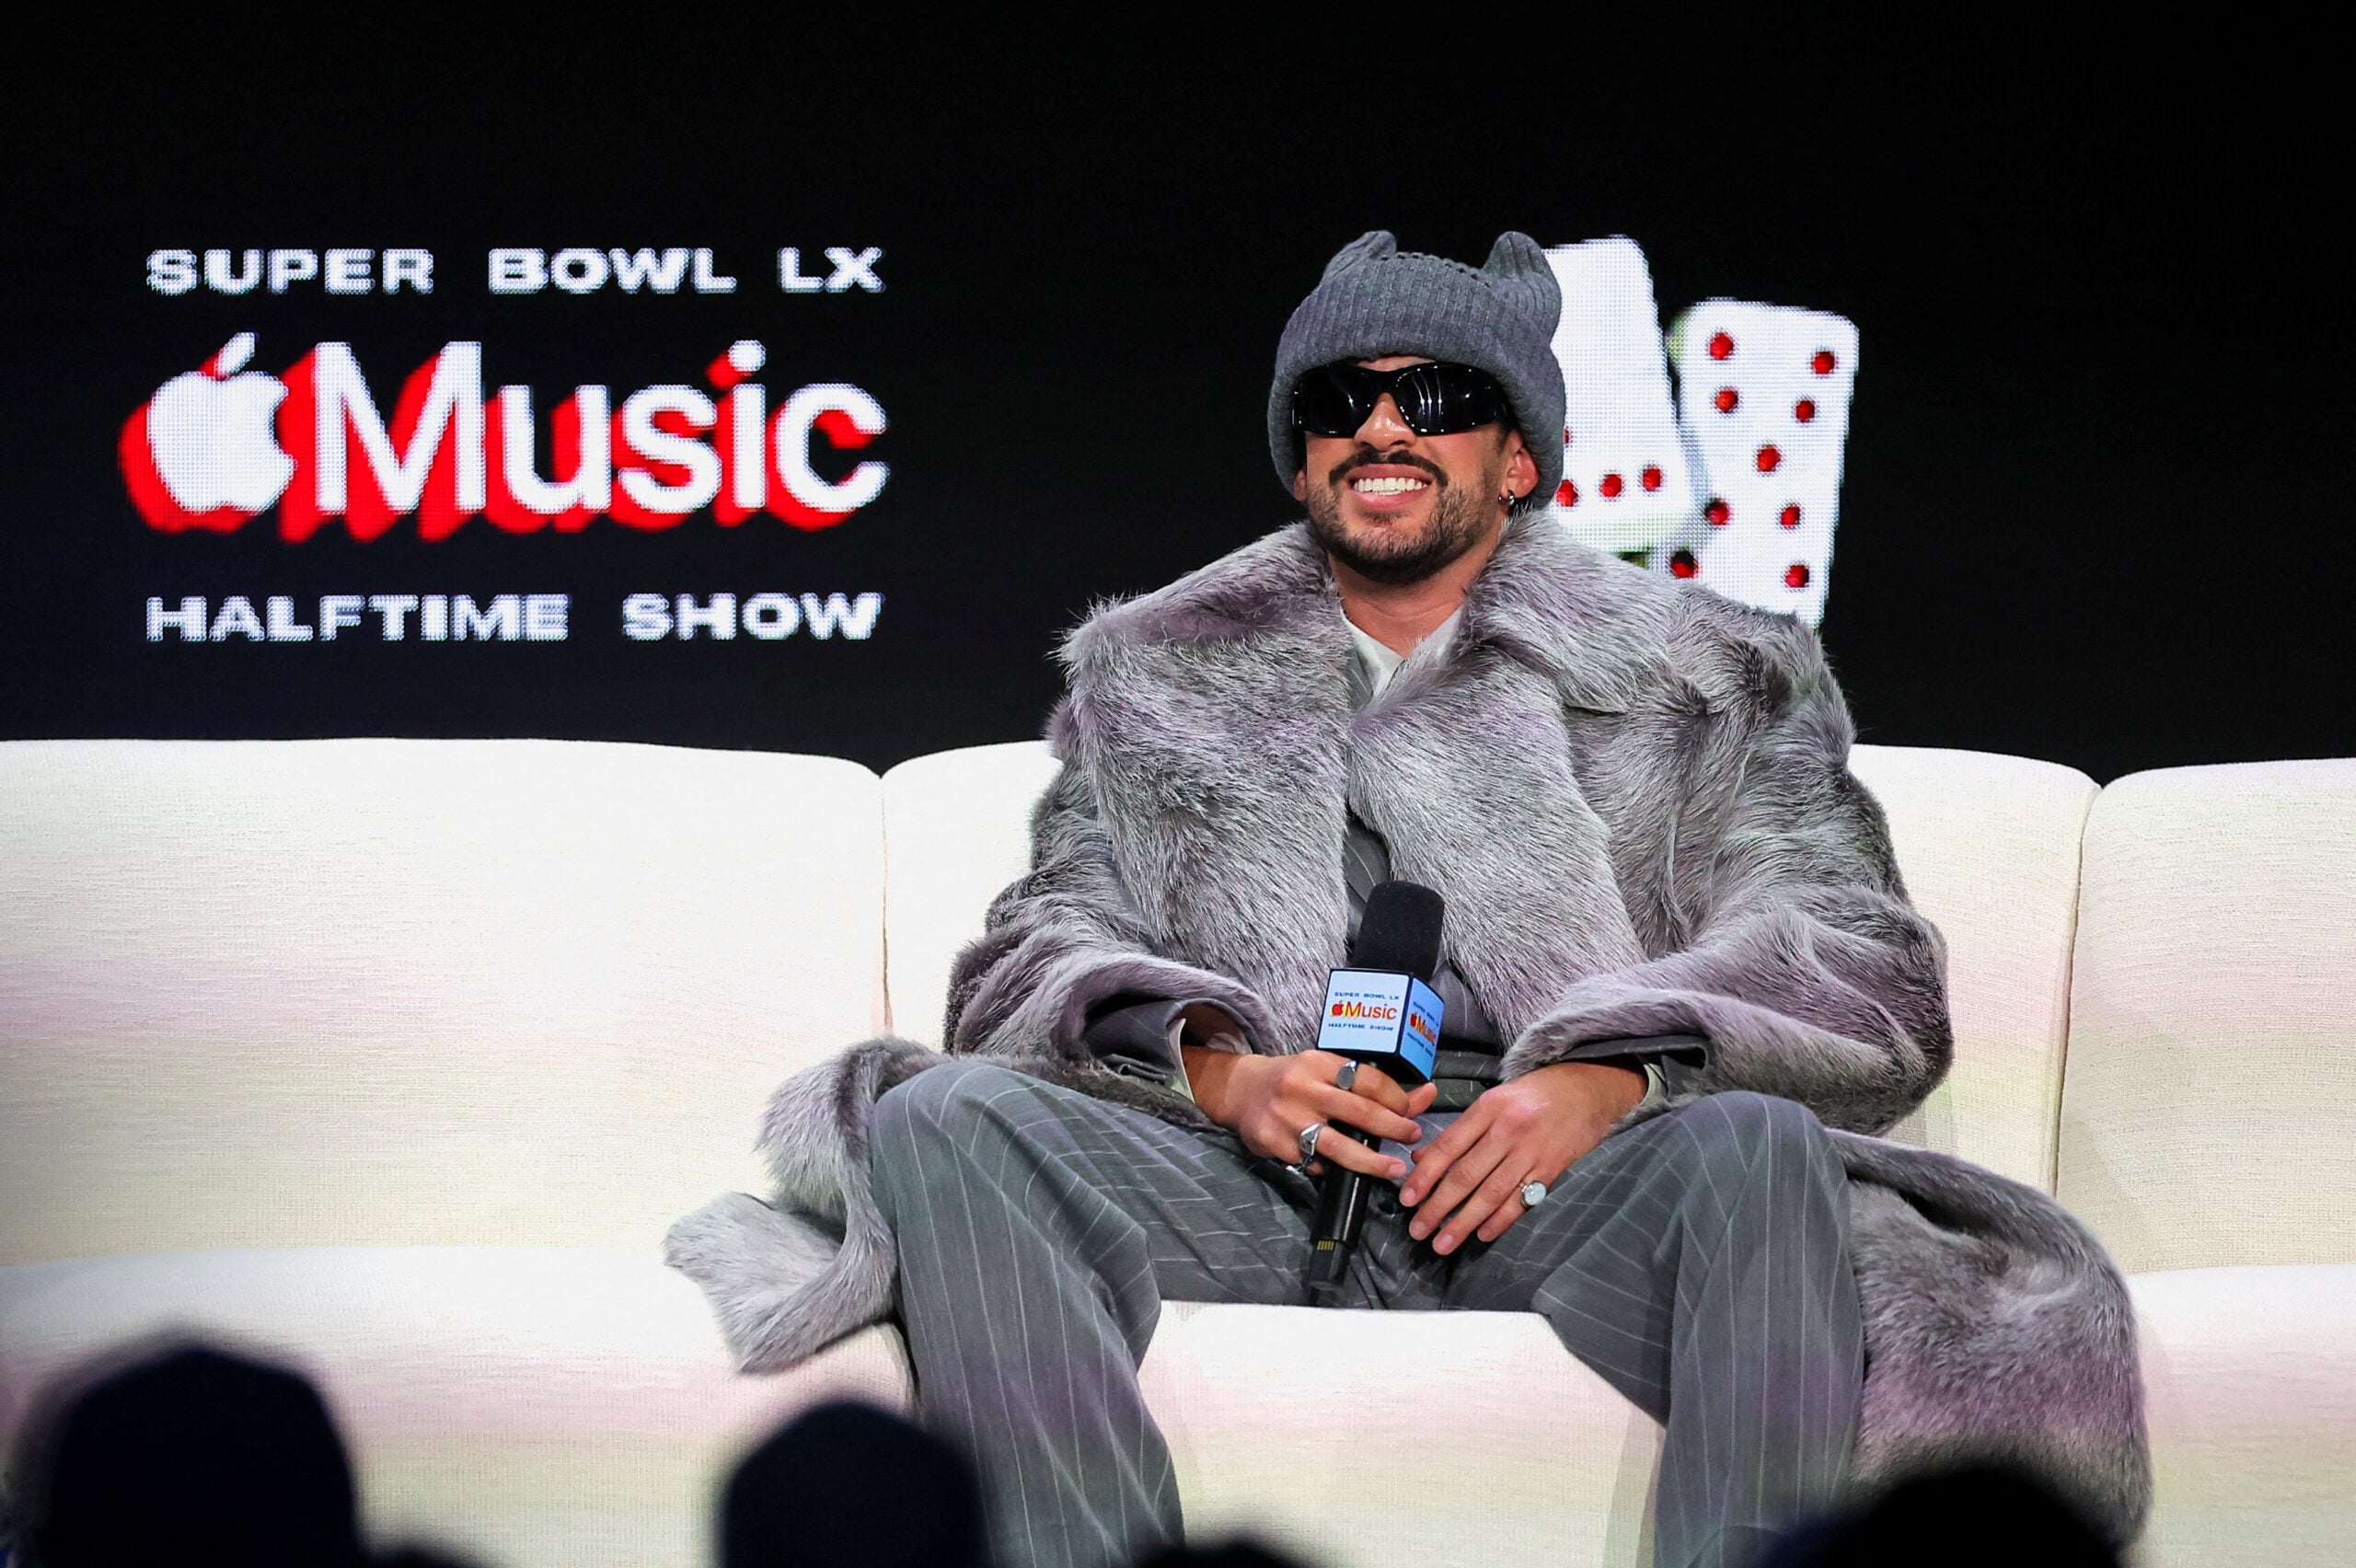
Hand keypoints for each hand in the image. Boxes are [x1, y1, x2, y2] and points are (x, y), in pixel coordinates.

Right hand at [1183, 1047, 1437, 1181]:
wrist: (1239, 1089)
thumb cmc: (1294, 1079)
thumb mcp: (1328, 1071)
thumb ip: (1372, 1085)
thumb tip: (1427, 1094)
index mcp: (1319, 1063)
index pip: (1367, 1080)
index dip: (1396, 1098)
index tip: (1410, 1112)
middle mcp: (1302, 1088)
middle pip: (1359, 1111)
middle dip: (1393, 1128)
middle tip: (1413, 1138)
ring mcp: (1287, 1118)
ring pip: (1338, 1146)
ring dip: (1371, 1162)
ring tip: (1394, 1170)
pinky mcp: (1275, 1144)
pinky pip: (1312, 1163)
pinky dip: (1328, 1168)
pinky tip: (1339, 1169)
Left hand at [1400, 1061, 1644, 1253]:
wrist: (1586, 1089)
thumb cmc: (1532, 1096)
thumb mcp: (1492, 1101)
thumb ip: (1458, 1131)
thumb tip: (1421, 1158)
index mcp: (1488, 1109)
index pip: (1448, 1146)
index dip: (1425, 1176)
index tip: (1406, 1199)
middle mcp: (1507, 1130)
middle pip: (1466, 1175)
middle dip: (1438, 1207)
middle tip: (1418, 1230)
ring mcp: (1531, 1151)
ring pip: (1491, 1193)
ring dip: (1464, 1222)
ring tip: (1444, 1243)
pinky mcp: (1552, 1169)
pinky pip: (1521, 1200)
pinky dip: (1501, 1221)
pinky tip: (1482, 1234)